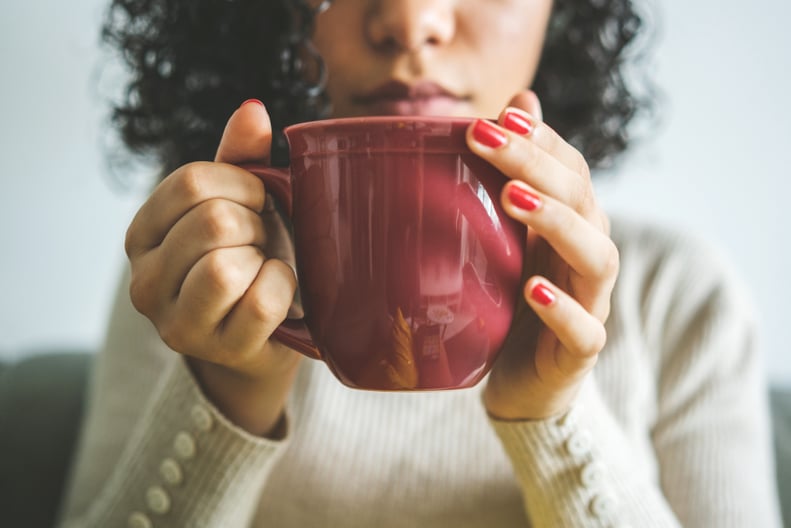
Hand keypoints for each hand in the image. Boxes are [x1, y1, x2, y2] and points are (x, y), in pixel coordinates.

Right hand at [125, 100, 300, 435]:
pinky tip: (277, 291)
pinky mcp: (218, 350)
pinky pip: (260, 302)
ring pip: (226, 266)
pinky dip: (283, 288)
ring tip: (264, 267)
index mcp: (143, 234)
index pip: (191, 182)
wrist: (262, 337)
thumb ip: (242, 159)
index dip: (243, 185)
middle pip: (213, 221)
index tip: (259, 203)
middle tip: (263, 242)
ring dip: (265, 258)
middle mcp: (145, 281)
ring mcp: (177, 323)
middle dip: (257, 225)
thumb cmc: (251, 261)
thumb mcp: (240, 205)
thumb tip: (253, 109)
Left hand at [467, 91, 618, 420]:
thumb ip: (513, 177)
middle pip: (581, 200)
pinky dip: (562, 309)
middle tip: (486, 138)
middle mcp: (588, 256)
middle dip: (535, 163)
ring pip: (596, 256)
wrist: (524, 382)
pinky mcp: (581, 351)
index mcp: (572, 226)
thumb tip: (515, 103)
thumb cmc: (513, 302)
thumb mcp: (506, 237)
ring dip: (556, 222)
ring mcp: (590, 303)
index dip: (541, 140)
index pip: (570, 169)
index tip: (498, 116)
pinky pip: (585, 330)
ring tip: (512, 198)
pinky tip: (532, 289)